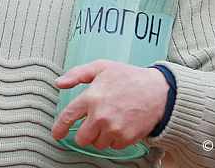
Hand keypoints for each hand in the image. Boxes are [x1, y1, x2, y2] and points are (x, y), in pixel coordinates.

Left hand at [51, 59, 168, 150]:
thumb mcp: (102, 67)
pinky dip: (115, 139)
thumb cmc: (129, 77)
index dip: (59, 128)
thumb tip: (59, 82)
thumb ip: (77, 74)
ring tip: (111, 120)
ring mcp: (114, 128)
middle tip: (94, 123)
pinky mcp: (126, 138)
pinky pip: (113, 146)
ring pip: (97, 144)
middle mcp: (100, 115)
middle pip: (82, 138)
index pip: (67, 117)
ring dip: (101, 136)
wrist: (158, 91)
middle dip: (85, 133)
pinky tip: (121, 125)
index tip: (56, 133)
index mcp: (91, 97)